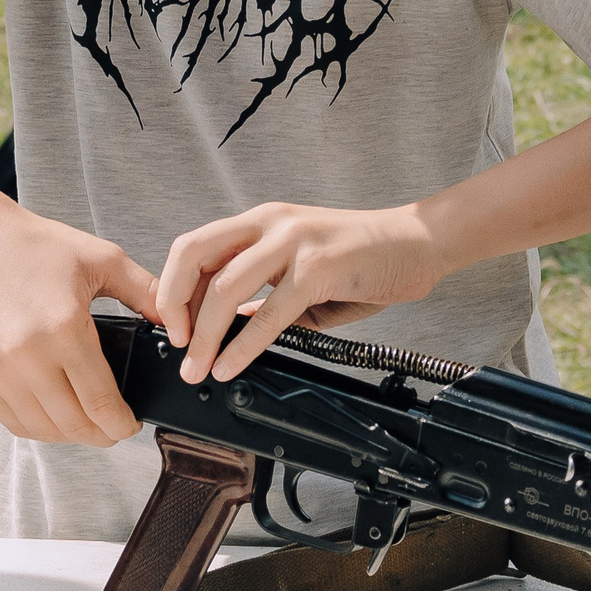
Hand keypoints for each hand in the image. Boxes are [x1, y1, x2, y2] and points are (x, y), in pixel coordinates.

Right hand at [0, 195, 159, 446]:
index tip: (134, 424)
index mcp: (62, 328)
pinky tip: (59, 414)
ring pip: (43, 430)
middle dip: (102, 434)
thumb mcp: (102, 258)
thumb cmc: (36, 246)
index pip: (100, 402)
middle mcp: (25, 357)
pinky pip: (14, 421)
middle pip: (73, 424)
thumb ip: (146, 293)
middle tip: (118, 427)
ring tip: (91, 421)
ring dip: (72, 434)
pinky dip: (41, 427)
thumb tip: (179, 325)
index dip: (122, 424)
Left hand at [158, 202, 449, 383]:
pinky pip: (269, 313)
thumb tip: (228, 328)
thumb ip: (264, 294)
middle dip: (172, 304)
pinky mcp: (318, 268)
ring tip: (198, 368)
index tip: (171, 328)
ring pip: (224, 287)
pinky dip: (243, 345)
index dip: (171, 287)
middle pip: (193, 255)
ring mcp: (293, 242)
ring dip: (203, 335)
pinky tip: (231, 366)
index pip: (194, 246)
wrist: (419, 242)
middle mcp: (271, 223)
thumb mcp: (302, 270)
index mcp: (262, 222)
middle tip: (176, 345)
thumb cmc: (364, 258)